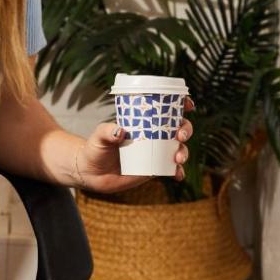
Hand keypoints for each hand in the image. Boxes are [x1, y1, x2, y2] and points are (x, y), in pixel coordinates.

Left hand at [73, 98, 194, 194]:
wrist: (92, 173)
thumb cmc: (95, 149)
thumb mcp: (98, 137)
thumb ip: (106, 132)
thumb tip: (119, 131)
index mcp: (144, 122)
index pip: (166, 110)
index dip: (181, 105)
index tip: (188, 105)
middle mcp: (154, 136)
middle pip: (179, 128)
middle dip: (186, 129)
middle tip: (180, 136)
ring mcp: (156, 153)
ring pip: (179, 148)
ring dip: (184, 152)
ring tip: (178, 159)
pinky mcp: (154, 169)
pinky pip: (171, 170)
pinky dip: (178, 172)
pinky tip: (178, 175)